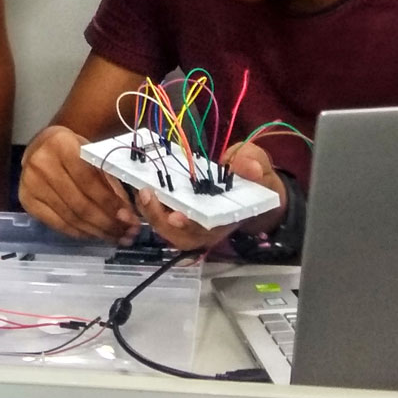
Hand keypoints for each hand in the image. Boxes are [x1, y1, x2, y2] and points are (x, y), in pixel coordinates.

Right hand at [19, 125, 138, 242]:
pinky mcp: (27, 201)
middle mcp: (41, 164)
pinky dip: (78, 232)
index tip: (129, 218)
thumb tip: (127, 212)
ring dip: (96, 231)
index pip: (89, 182)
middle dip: (107, 222)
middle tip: (126, 233)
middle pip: (80, 203)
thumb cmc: (72, 148)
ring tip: (114, 237)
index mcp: (61, 145)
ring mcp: (30, 185)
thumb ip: (109, 179)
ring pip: (70, 217)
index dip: (110, 203)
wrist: (42, 146)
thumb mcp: (92, 154)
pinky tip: (94, 234)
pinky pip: (57, 224)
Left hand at [130, 141, 287, 253]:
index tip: (176, 216)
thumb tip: (251, 167)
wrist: (254, 188)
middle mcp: (209, 228)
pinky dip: (149, 209)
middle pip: (182, 236)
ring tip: (142, 191)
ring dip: (151, 214)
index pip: (209, 227)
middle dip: (161, 220)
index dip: (192, 224)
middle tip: (148, 195)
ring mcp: (194, 225)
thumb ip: (254, 162)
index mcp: (229, 218)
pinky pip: (162, 220)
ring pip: (169, 231)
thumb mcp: (259, 163)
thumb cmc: (254, 177)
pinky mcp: (181, 215)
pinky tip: (139, 190)